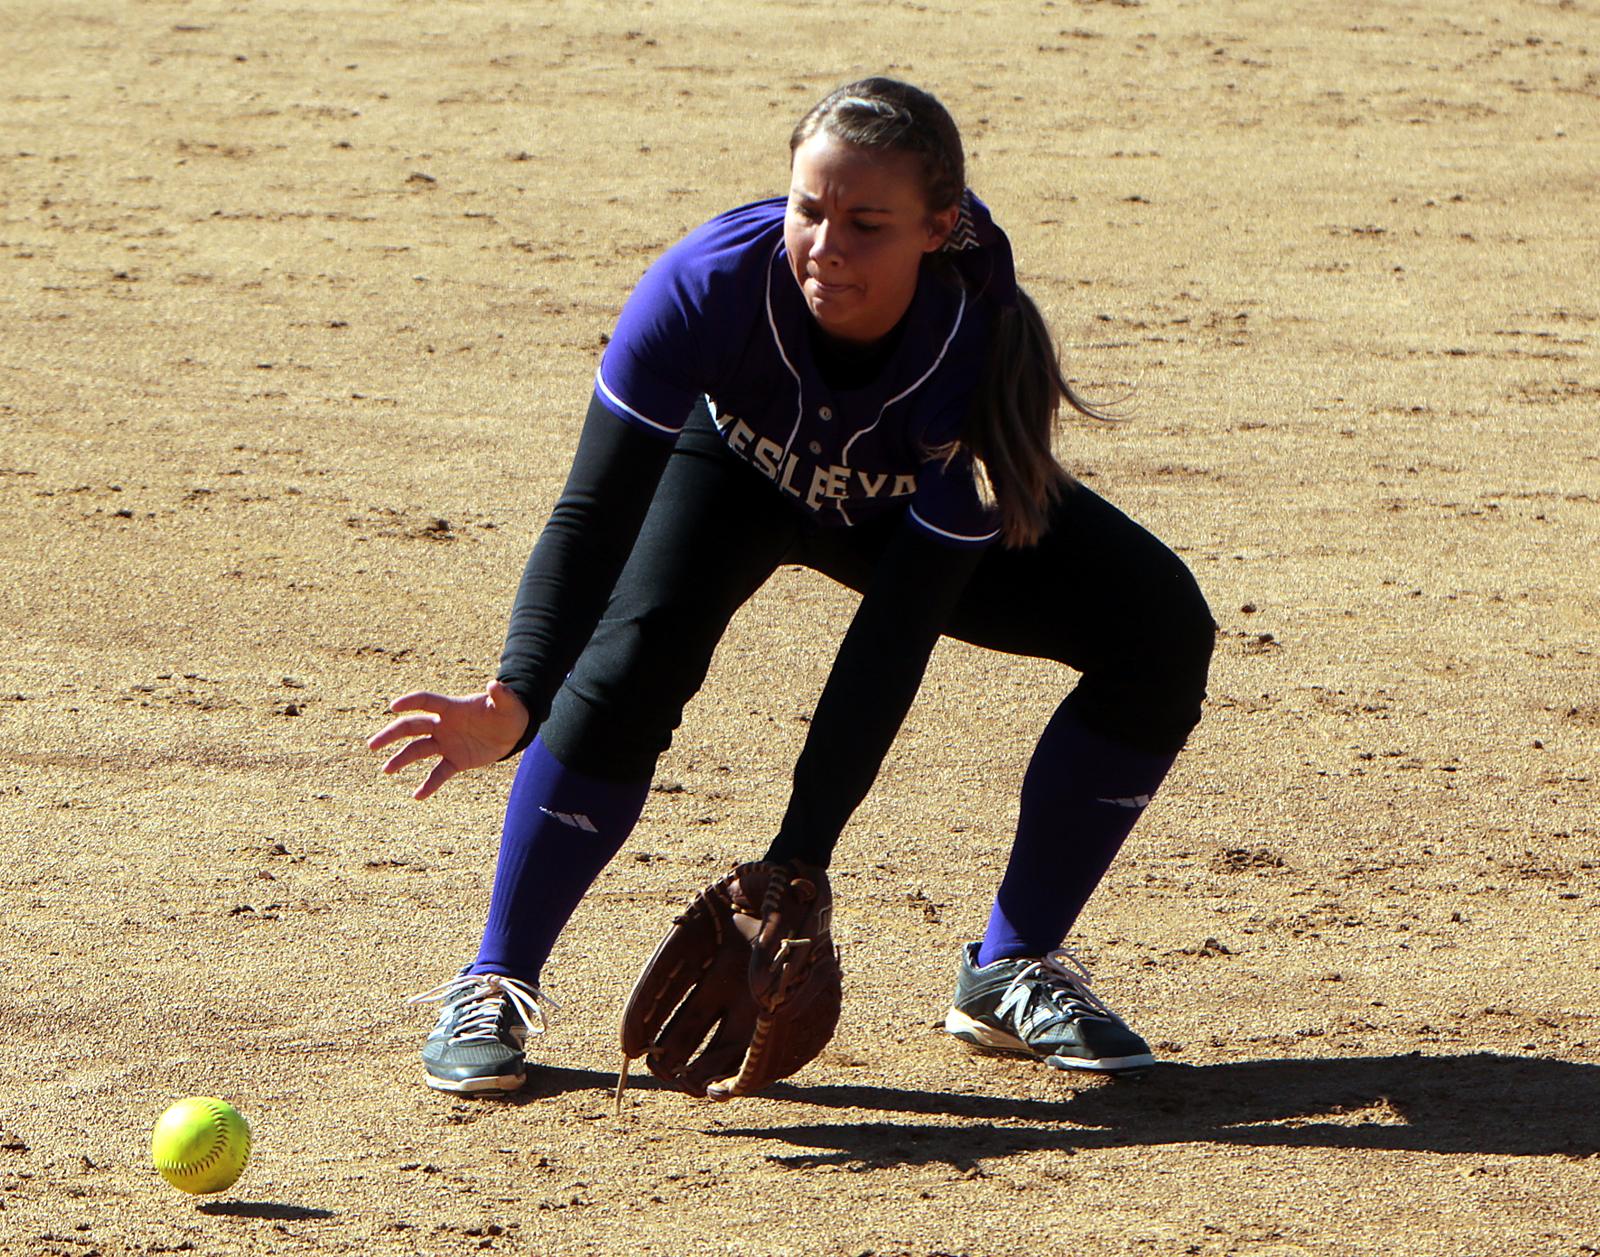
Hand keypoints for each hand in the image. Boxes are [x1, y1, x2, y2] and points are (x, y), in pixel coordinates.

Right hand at [367, 680, 529, 799]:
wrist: (513, 731)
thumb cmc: (509, 711)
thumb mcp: (508, 704)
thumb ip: (501, 695)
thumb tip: (494, 685)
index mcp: (452, 708)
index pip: (426, 702)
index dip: (410, 702)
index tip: (393, 707)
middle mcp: (443, 725)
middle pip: (411, 727)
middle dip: (391, 735)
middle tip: (372, 745)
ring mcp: (447, 743)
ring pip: (418, 751)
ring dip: (401, 759)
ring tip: (387, 770)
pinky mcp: (455, 760)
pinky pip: (438, 773)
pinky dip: (428, 785)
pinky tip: (417, 796)